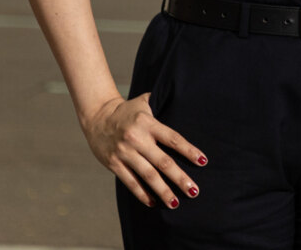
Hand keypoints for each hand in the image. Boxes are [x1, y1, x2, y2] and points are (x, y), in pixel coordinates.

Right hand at [81, 92, 204, 208]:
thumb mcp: (144, 102)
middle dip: (179, 178)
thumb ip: (162, 102)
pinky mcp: (113, 164)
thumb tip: (183, 97)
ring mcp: (125, 153)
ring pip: (147, 176)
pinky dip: (142, 194)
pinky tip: (153, 202)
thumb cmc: (127, 111)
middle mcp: (137, 139)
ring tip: (175, 203)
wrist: (97, 116)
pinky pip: (130, 182)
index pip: (173, 139)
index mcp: (148, 123)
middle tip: (194, 191)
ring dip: (163, 191)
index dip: (189, 151)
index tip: (203, 162)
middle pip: (163, 162)